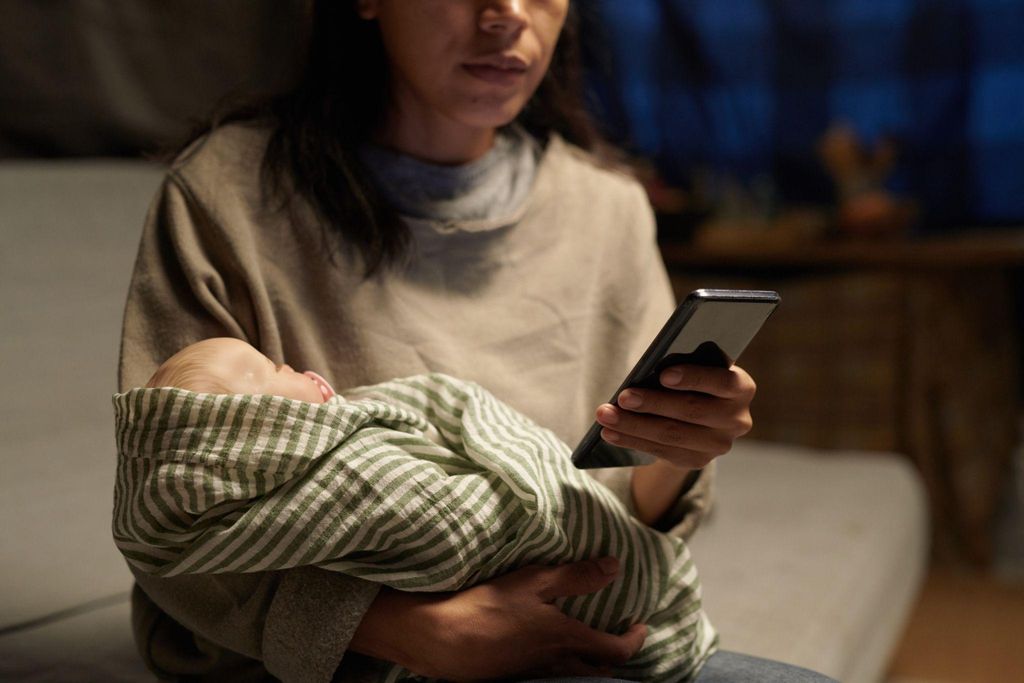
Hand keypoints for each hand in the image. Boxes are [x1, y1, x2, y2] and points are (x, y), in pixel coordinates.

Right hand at [349, 558, 646, 680]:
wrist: (442, 639)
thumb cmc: (488, 607)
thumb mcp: (534, 581)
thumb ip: (576, 576)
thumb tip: (615, 568)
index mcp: (566, 640)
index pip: (615, 651)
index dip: (634, 640)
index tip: (641, 625)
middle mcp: (555, 664)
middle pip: (599, 670)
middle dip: (615, 656)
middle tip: (620, 636)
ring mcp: (534, 673)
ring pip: (575, 674)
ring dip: (590, 660)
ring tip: (589, 639)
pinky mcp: (514, 674)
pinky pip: (551, 673)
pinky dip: (564, 662)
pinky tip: (550, 645)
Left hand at [595, 364, 755, 469]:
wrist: (698, 414)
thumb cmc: (691, 379)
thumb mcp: (693, 368)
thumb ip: (680, 368)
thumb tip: (644, 374)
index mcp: (741, 388)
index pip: (722, 382)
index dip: (694, 378)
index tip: (663, 374)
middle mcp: (737, 419)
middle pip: (691, 411)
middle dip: (652, 403)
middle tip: (622, 396)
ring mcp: (719, 444)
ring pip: (671, 435)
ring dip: (633, 425)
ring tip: (606, 415)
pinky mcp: (698, 461)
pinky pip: (661, 451)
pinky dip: (631, 440)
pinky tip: (610, 432)